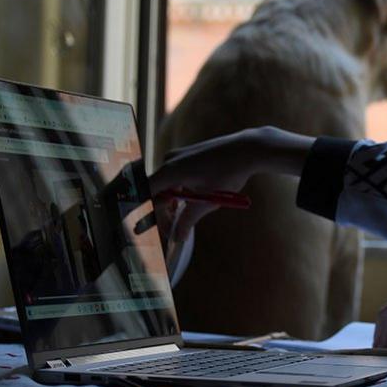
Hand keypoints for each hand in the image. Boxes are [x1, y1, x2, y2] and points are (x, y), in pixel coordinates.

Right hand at [149, 126, 315, 242]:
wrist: (247, 149)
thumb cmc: (228, 173)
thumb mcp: (207, 201)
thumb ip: (188, 220)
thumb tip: (177, 238)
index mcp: (170, 171)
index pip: (144, 194)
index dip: (141, 212)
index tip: (139, 228)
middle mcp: (169, 161)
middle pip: (155, 192)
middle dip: (160, 213)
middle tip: (168, 232)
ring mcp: (177, 156)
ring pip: (165, 185)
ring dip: (170, 204)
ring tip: (179, 221)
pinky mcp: (186, 156)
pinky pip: (173, 177)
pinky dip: (177, 192)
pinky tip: (187, 203)